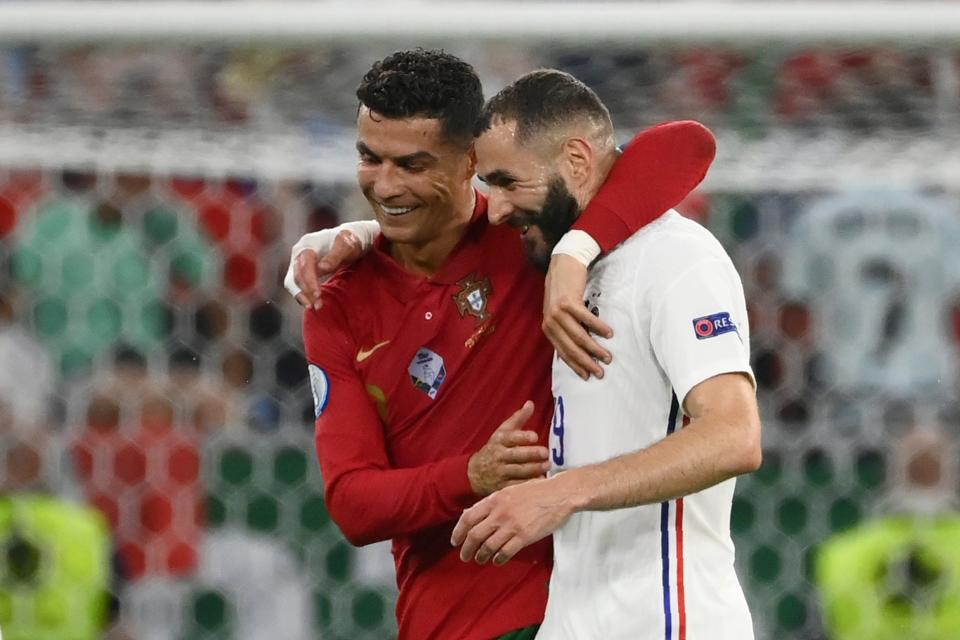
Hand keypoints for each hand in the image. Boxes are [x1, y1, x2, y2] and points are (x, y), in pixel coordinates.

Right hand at [293, 230, 363, 309]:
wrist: (349, 238)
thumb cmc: (349, 240)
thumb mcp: (345, 246)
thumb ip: (334, 256)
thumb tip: (322, 268)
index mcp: (308, 244)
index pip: (304, 265)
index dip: (310, 281)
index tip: (318, 294)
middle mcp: (299, 252)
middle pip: (296, 275)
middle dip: (306, 291)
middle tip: (318, 305)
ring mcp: (299, 261)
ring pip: (294, 281)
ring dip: (302, 295)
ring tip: (315, 307)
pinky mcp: (303, 270)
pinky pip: (298, 284)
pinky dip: (303, 294)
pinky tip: (312, 304)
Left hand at [451, 476, 573, 564]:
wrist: (559, 494)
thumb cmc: (536, 491)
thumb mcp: (509, 491)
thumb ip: (491, 503)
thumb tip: (471, 513)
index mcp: (495, 499)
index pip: (468, 517)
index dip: (458, 531)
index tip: (455, 541)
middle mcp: (500, 513)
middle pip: (475, 535)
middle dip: (466, 549)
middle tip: (465, 556)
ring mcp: (512, 525)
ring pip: (488, 546)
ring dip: (481, 556)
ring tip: (480, 559)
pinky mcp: (524, 536)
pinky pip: (505, 552)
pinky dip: (498, 559)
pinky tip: (497, 560)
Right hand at [467, 401, 549, 495]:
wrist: (475, 473)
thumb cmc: (494, 448)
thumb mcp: (503, 432)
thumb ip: (518, 418)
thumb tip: (531, 403)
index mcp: (499, 440)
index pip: (510, 438)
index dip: (522, 437)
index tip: (535, 436)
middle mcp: (499, 456)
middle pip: (515, 455)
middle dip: (531, 454)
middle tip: (545, 452)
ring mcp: (500, 472)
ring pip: (518, 471)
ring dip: (533, 469)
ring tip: (547, 465)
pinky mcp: (502, 487)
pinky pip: (516, 486)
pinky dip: (528, 484)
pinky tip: (540, 481)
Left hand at [542, 254, 612, 379]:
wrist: (562, 264)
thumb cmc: (563, 290)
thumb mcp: (557, 312)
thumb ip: (563, 330)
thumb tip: (573, 352)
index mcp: (548, 328)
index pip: (563, 352)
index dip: (575, 366)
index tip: (587, 376)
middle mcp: (551, 322)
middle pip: (571, 348)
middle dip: (587, 362)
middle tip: (601, 372)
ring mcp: (558, 312)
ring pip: (579, 336)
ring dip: (595, 349)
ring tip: (607, 356)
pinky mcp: (568, 302)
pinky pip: (586, 319)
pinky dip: (599, 327)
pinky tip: (609, 334)